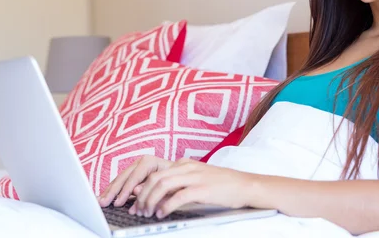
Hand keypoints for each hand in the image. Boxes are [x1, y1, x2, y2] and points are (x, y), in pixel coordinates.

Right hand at [97, 155, 173, 210]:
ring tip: (101, 201)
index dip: (126, 190)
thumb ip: (153, 187)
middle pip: (124, 176)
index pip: (135, 176)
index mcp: (150, 161)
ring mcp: (136, 167)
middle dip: (113, 191)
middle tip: (104, 202)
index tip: (119, 202)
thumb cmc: (176, 179)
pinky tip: (105, 197)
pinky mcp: (134, 174)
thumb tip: (135, 192)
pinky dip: (113, 190)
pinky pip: (121, 182)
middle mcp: (141, 162)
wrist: (181, 174)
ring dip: (110, 191)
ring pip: (120, 178)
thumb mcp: (168, 184)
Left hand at [133, 158, 253, 218]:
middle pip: (155, 178)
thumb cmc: (221, 186)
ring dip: (151, 200)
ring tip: (148, 213)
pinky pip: (179, 196)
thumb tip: (156, 194)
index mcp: (184, 164)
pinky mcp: (203, 188)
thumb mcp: (196, 180)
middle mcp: (187, 167)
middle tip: (138, 210)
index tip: (134, 201)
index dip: (141, 188)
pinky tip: (162, 214)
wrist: (245, 185)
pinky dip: (166, 206)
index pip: (155, 172)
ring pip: (163, 185)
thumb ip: (178, 184)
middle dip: (142, 195)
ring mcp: (195, 177)